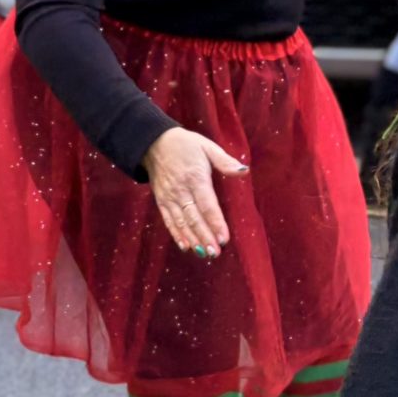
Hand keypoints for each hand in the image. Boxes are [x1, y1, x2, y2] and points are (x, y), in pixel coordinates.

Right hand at [143, 127, 247, 257]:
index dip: (216, 223)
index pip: (207, 204)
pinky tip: (186, 246)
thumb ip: (225, 161)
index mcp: (195, 177)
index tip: (224, 238)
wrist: (153, 143)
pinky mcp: (161, 201)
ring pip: (182, 222)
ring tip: (205, 254)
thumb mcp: (207, 147)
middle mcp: (181, 190)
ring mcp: (169, 197)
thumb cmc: (186, 145)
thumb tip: (244, 171)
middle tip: (216, 253)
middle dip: (205, 236)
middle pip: (194, 217)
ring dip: (193, 239)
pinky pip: (169, 220)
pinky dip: (177, 234)